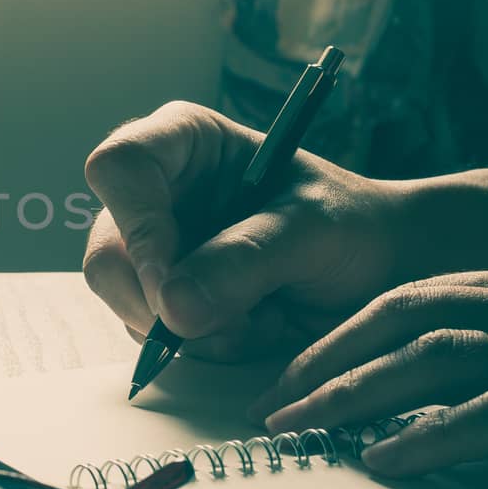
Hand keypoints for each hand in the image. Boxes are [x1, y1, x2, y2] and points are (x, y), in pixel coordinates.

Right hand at [82, 102, 410, 360]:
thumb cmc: (353, 226)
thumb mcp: (312, 232)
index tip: (172, 281)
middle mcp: (157, 192)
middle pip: (108, 248)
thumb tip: (173, 307)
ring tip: (262, 318)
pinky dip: (201, 345)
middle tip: (230, 322)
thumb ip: (245, 260)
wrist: (379, 271)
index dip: (137, 224)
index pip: (119, 167)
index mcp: (184, 143)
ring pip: (122, 298)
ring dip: (191, 328)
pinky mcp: (163, 294)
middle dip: (161, 298)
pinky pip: (148, 331)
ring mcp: (154, 247)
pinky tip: (253, 329)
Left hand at [254, 257, 487, 488]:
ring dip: (358, 394)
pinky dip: (434, 436)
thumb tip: (460, 378)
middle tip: (276, 403)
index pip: (424, 293)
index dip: (350, 329)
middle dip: (331, 358)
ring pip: (439, 358)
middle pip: (411, 317)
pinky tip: (390, 460)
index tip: (301, 365)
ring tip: (305, 429)